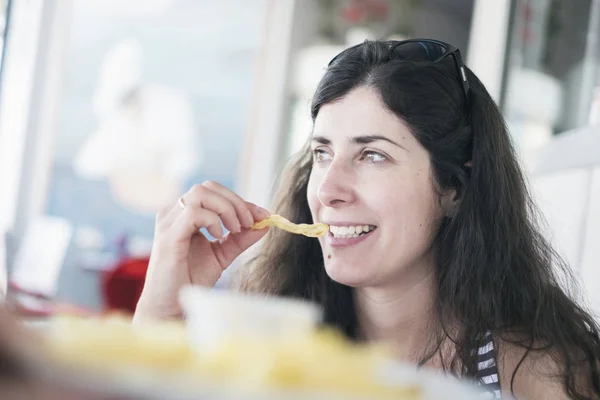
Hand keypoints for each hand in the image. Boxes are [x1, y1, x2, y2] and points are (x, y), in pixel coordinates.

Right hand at [133, 181, 269, 321]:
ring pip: (200, 193)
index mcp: (183, 214)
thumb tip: (265, 222)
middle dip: (235, 202)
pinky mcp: (168, 237)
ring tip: (235, 230)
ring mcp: (168, 223)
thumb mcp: (222, 254)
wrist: (170, 307)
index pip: (213, 192)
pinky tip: (219, 236)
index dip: (240, 200)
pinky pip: (193, 213)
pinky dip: (213, 220)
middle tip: (249, 224)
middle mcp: (173, 213)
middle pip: (208, 187)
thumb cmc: (190, 279)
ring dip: (226, 208)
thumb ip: (241, 238)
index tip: (262, 215)